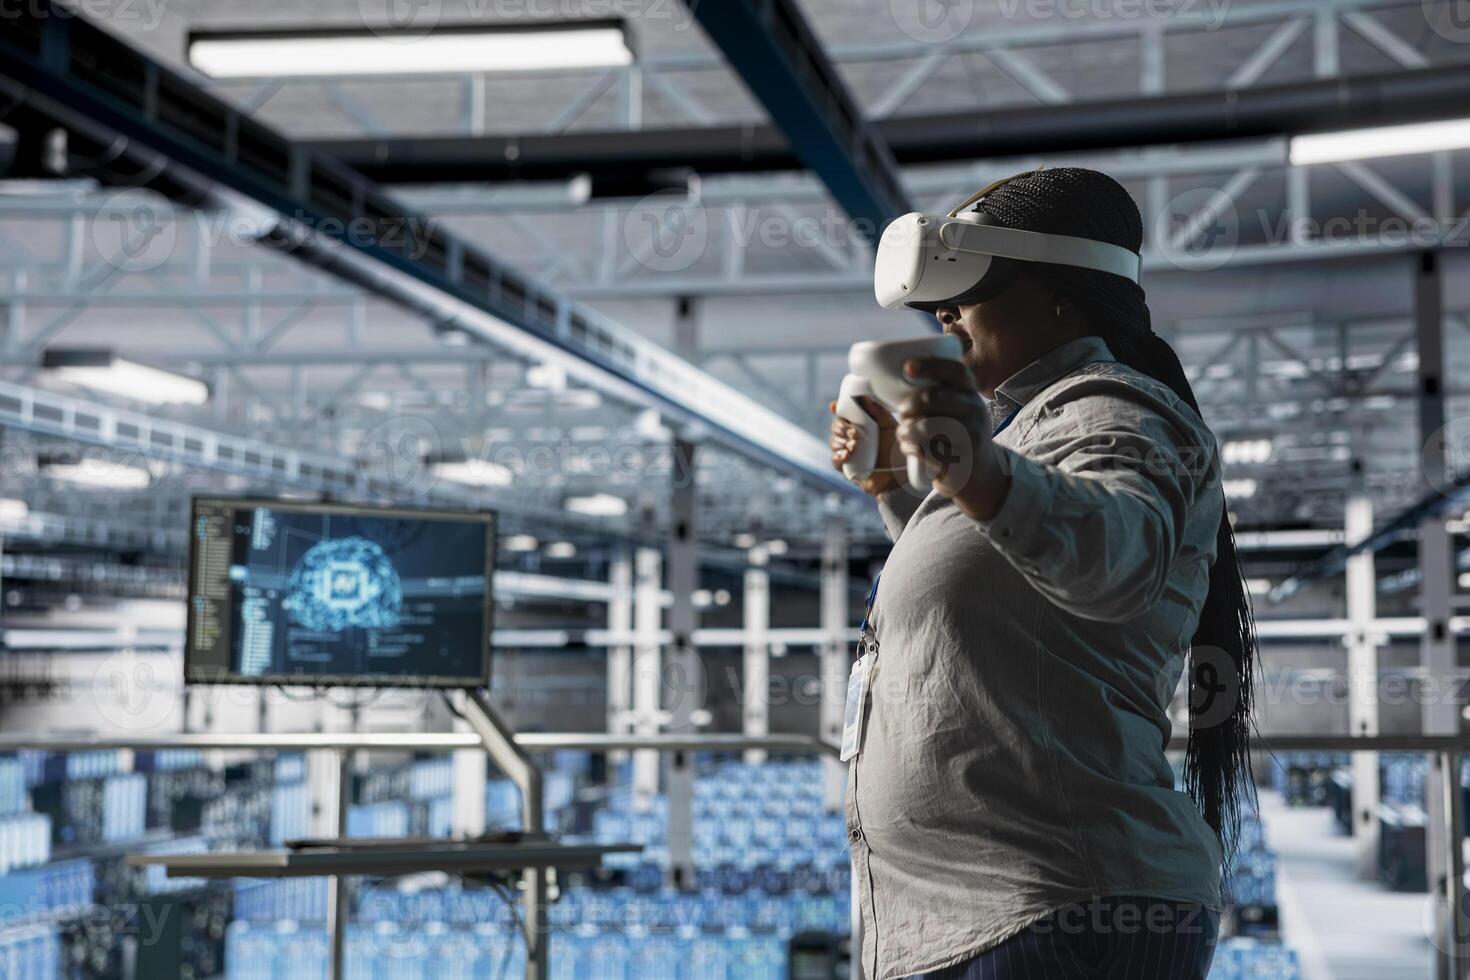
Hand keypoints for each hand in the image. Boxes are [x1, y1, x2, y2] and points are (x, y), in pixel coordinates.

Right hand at [829, 395, 904, 497]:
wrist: (900, 475)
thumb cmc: (897, 451)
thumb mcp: (891, 428)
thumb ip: (880, 412)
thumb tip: (865, 399)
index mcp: (862, 426)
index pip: (845, 415)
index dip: (837, 410)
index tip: (833, 406)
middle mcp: (852, 438)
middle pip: (836, 428)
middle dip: (841, 428)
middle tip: (854, 433)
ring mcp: (849, 452)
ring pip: (834, 443)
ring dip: (841, 442)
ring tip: (854, 446)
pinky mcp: (847, 468)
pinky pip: (835, 461)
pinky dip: (838, 456)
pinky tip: (846, 455)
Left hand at [894, 358, 1010, 518]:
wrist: (980, 472)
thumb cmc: (959, 434)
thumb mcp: (960, 410)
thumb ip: (939, 394)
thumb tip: (898, 381)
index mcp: (972, 395)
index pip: (956, 371)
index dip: (930, 366)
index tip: (907, 368)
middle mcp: (975, 412)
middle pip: (933, 397)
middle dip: (909, 404)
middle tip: (901, 412)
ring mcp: (970, 437)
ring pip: (925, 426)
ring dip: (905, 429)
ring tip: (902, 432)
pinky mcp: (959, 460)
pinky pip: (925, 450)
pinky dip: (909, 447)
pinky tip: (908, 447)